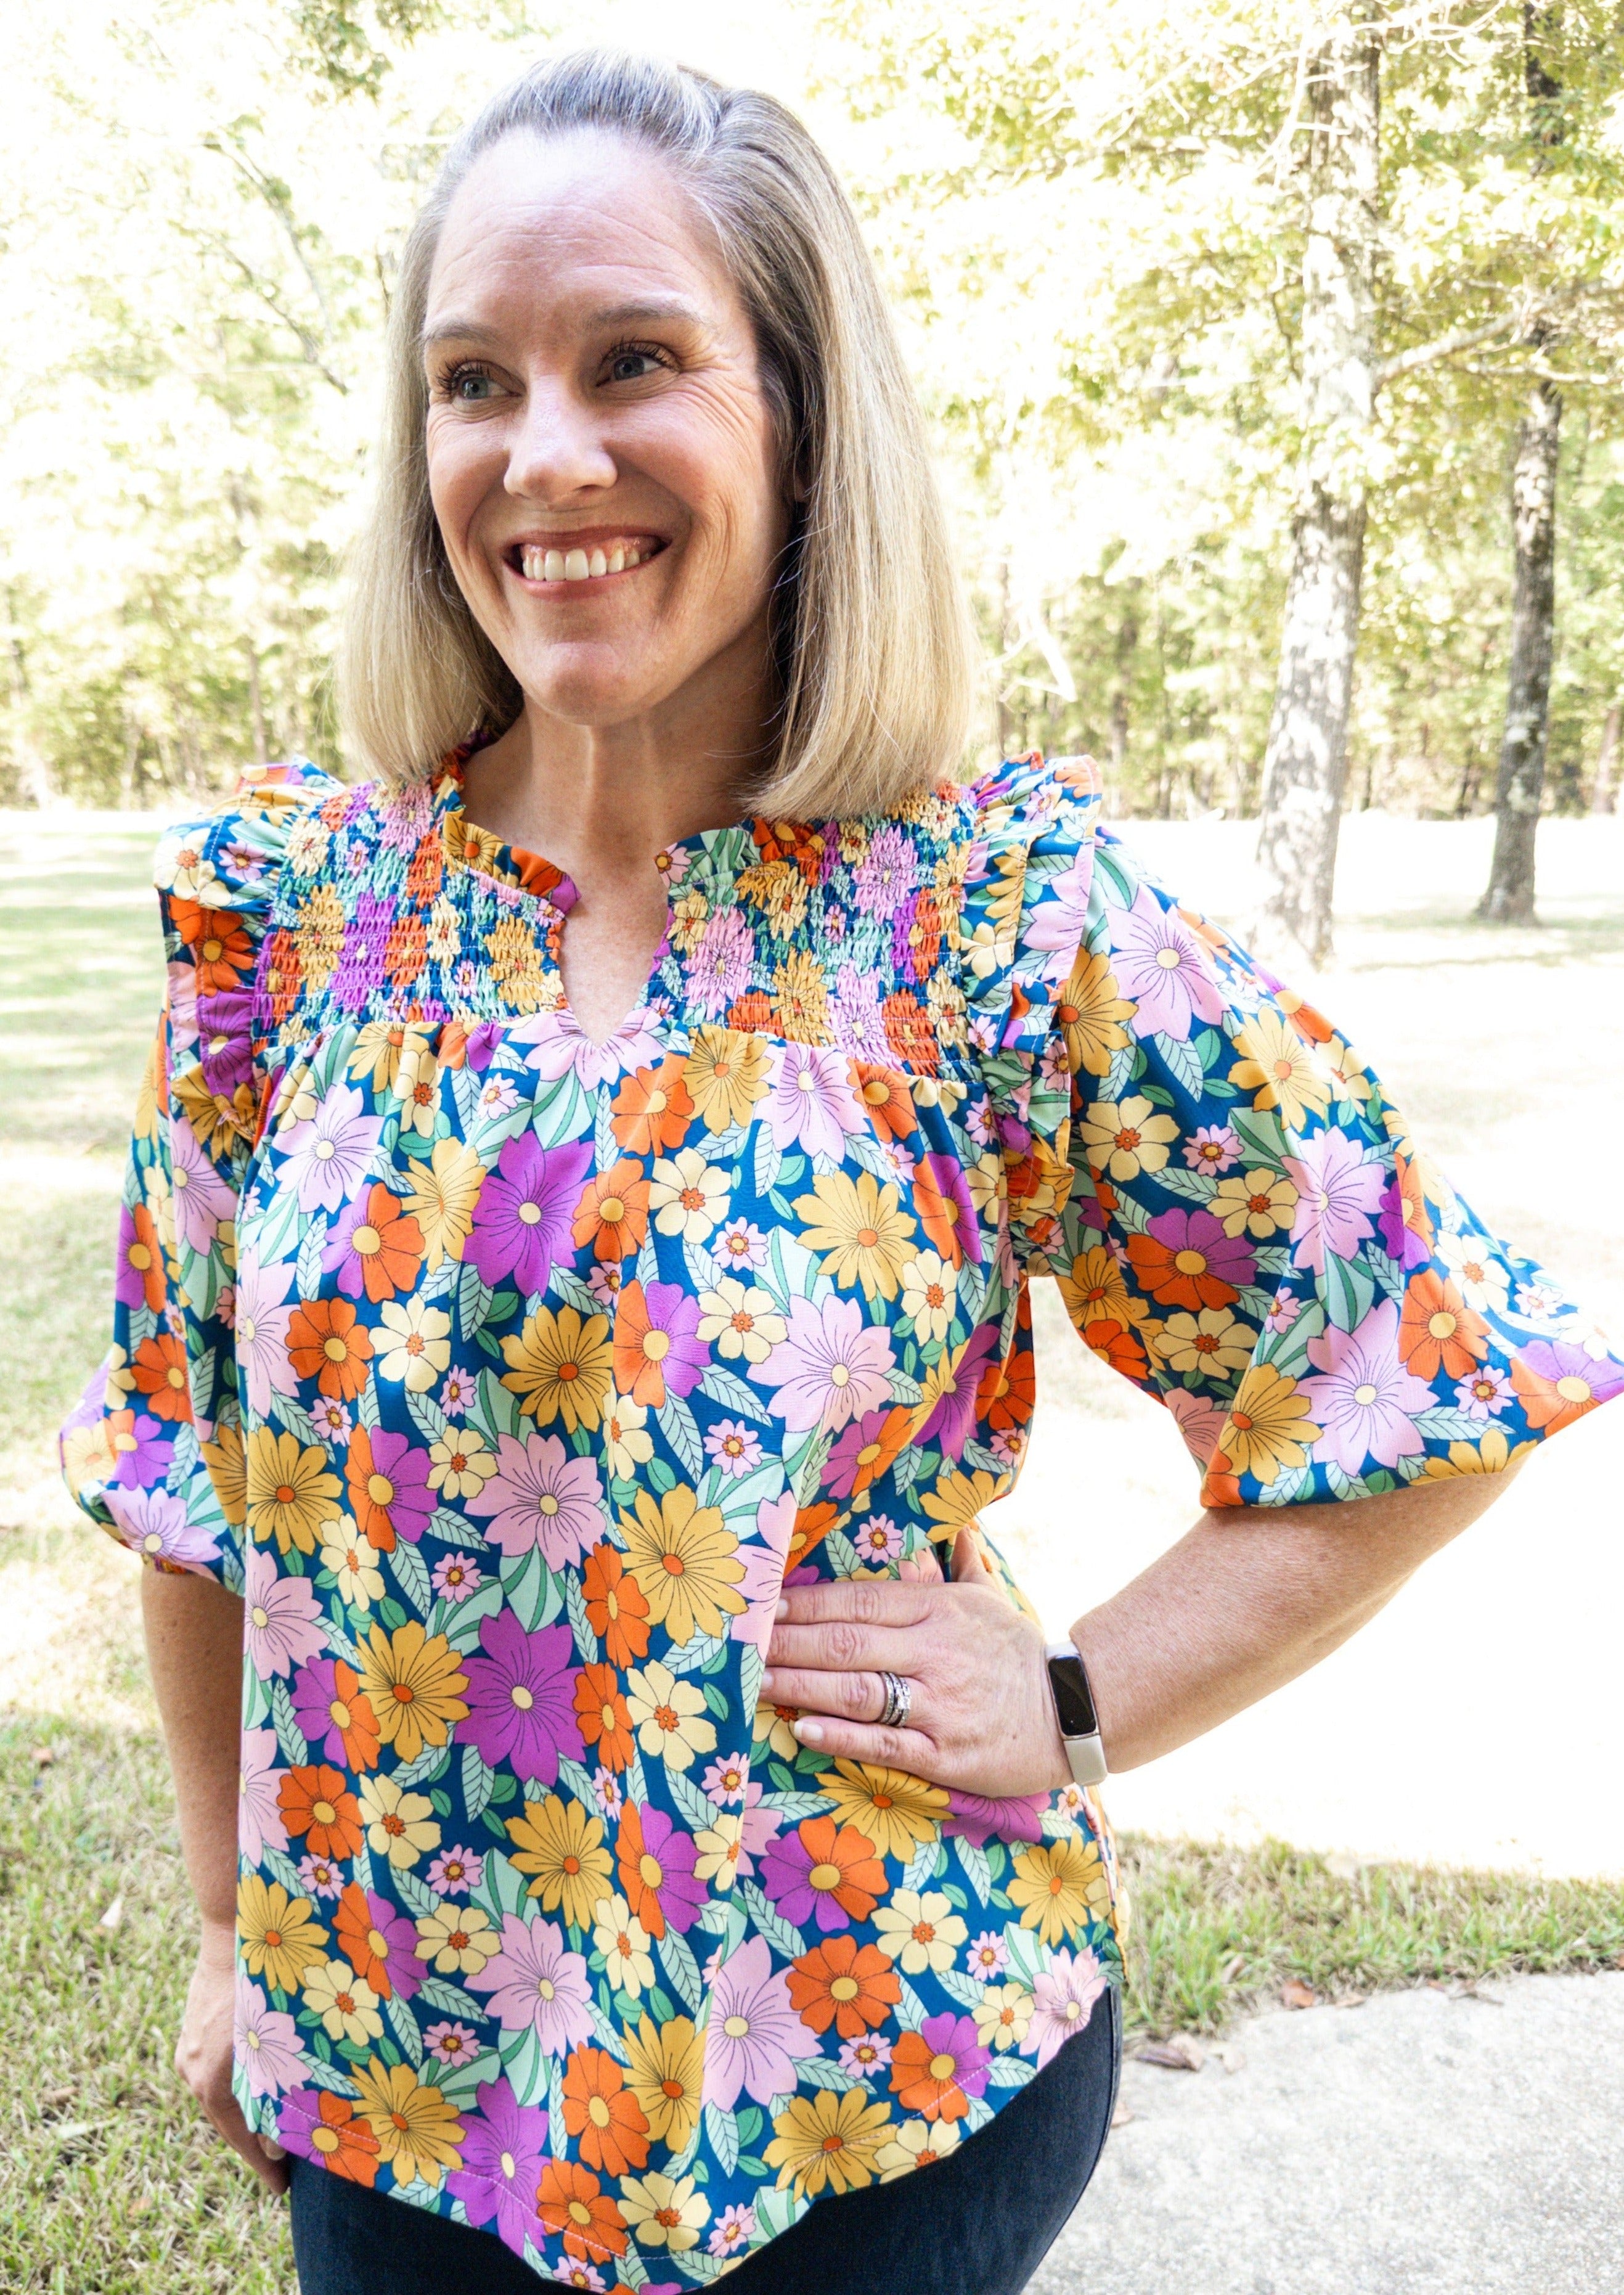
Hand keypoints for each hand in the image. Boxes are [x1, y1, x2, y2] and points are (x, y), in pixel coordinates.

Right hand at [175, 1922, 288, 2195]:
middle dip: (256, 2142)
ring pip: (222, 2097)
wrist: (233, 1930)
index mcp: (214, 2081)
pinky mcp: (190, 2036)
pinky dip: (236, 2088)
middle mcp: (194, 2073)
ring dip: (247, 2113)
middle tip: (284, 2164)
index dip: (262, 2165)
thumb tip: (278, 2139)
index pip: (240, 2138)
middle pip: (229, 2121)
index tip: (280, 2189)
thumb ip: (278, 2087)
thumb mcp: (279, 2039)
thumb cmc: (266, 1981)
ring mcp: (188, 2053)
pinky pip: (214, 2074)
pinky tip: (257, 2088)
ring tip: (275, 2129)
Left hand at [762, 1526, 1070, 1798]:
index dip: (805, 1604)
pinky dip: (839, 1735)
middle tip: (740, 1645)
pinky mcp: (945, 1753)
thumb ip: (957, 1565)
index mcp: (939, 1610)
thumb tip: (953, 1525)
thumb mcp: (988, 1599)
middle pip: (846, 1643)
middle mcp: (934, 1652)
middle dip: (787, 1644)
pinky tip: (802, 1726)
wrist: (1076, 1713)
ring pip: (857, 1691)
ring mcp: (939, 1704)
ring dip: (799, 1686)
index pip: (858, 1600)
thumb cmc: (1017, 1653)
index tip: (763, 1605)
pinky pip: (882, 1743)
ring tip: (755, 1683)